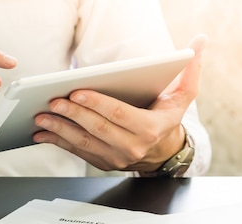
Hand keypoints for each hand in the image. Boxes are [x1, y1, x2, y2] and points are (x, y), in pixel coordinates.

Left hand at [33, 34, 206, 171]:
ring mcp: (116, 158)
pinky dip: (58, 142)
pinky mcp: (102, 163)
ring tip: (41, 117)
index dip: (97, 104)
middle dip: (72, 115)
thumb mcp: (183, 96)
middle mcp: (132, 148)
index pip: (119, 115)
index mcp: (150, 129)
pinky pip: (77, 152)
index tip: (76, 92)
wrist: (163, 151)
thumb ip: (190, 70)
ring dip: (59, 130)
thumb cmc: (167, 117)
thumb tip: (200, 41)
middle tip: (52, 101)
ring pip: (83, 143)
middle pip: (97, 129)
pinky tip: (42, 133)